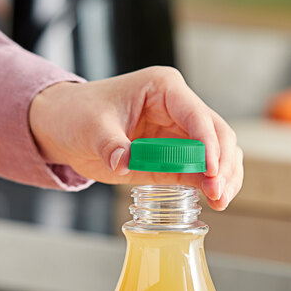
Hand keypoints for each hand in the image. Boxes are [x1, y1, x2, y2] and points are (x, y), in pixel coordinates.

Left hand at [29, 66, 243, 209]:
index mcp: (165, 89)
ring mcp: (180, 133)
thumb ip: (111, 145)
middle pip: (219, 134)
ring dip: (224, 177)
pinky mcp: (174, 157)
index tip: (211, 172)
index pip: (197, 116)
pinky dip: (211, 184)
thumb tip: (124, 162)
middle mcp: (180, 108)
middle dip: (222, 165)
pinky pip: (201, 170)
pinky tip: (215, 200)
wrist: (65, 126)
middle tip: (218, 193)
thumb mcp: (91, 127)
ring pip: (219, 153)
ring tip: (220, 201)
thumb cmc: (78, 114)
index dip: (208, 145)